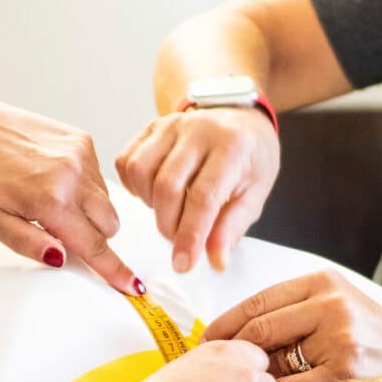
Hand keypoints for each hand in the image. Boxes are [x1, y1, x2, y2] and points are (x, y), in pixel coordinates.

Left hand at [0, 83, 141, 294]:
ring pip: (106, 200)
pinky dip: (83, 185)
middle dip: (93, 235)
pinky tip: (52, 177)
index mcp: (50, 200)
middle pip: (110, 225)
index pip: (94, 245)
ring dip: (88, 209)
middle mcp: (73, 174)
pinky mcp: (81, 139)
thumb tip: (60, 259)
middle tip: (57, 227)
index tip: (133, 286)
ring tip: (49, 197)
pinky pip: (98, 176)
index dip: (114, 270)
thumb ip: (27, 243)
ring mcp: (80, 153)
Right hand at [115, 107, 278, 272]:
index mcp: (232, 147)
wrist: (241, 119)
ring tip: (169, 211)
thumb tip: (215, 260)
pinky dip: (134, 186)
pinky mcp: (152, 127)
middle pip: (167, 187)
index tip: (183, 263)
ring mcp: (171, 125)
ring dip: (149, 204)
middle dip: (168, 225)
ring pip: (141, 172)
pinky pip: (127, 161)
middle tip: (179, 239)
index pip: (203, 197)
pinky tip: (153, 194)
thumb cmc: (250, 157)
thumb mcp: (255, 193)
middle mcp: (199, 130)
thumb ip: (233, 227)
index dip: (190, 236)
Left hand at [201, 270, 381, 381]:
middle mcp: (330, 305)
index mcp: (322, 283)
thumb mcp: (337, 305)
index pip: (257, 303)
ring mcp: (338, 340)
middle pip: (258, 331)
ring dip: (251, 379)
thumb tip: (233, 333)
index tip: (206, 343)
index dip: (224, 326)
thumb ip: (294, 310)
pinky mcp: (343, 374)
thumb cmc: (371, 338)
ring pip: (272, 362)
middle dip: (229, 354)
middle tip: (211, 372)